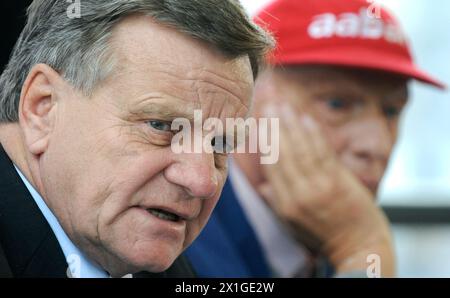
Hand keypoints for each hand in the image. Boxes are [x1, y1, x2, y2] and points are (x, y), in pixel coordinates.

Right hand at [258, 102, 394, 276]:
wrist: (359, 245)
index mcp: (285, 204)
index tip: (259, 124)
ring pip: (301, 149)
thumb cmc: (324, 234)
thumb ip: (276, 202)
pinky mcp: (339, 180)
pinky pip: (322, 152)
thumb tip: (262, 186)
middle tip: (269, 105)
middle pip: (283, 154)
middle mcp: (299, 194)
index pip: (271, 167)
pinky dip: (313, 134)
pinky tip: (306, 119)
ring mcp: (319, 186)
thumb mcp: (293, 224)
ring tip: (284, 106)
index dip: (264, 143)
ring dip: (291, 125)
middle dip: (275, 128)